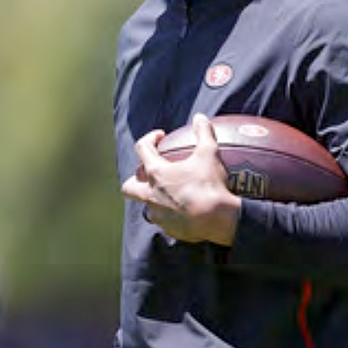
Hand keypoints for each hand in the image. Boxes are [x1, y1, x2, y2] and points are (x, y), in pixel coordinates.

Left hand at [121, 113, 240, 244]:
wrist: (218, 220)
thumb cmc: (210, 185)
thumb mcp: (209, 154)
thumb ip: (204, 133)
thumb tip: (200, 117)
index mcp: (156, 173)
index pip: (142, 149)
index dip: (149, 139)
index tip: (160, 138)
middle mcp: (151, 195)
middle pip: (129, 187)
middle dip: (134, 179)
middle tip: (149, 174)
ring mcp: (158, 215)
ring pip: (146, 206)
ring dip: (153, 199)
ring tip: (168, 195)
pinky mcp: (169, 229)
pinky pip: (163, 221)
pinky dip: (169, 214)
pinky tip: (184, 211)